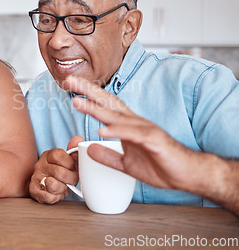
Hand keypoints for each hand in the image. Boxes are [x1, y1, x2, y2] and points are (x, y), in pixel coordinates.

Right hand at [29, 136, 82, 203]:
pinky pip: (49, 197)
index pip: (58, 155)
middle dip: (71, 179)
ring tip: (63, 187)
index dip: (70, 163)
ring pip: (53, 185)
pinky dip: (56, 197)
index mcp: (48, 155)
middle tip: (71, 180)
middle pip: (59, 172)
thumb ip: (74, 151)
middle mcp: (40, 165)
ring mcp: (36, 178)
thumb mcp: (68, 162)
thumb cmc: (60, 174)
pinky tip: (56, 194)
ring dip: (62, 189)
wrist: (45, 187)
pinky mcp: (34, 191)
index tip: (72, 167)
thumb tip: (78, 139)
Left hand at [65, 75, 201, 190]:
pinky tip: (103, 129)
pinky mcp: (154, 140)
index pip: (105, 107)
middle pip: (108, 103)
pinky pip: (132, 134)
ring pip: (116, 116)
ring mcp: (144, 129)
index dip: (88, 97)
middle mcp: (135, 123)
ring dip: (96, 109)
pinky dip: (117, 131)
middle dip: (88, 91)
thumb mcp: (126, 164)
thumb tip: (89, 148)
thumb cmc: (161, 166)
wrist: (188, 175)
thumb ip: (108, 156)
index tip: (70, 88)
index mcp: (128, 126)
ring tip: (77, 102)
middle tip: (69, 81)